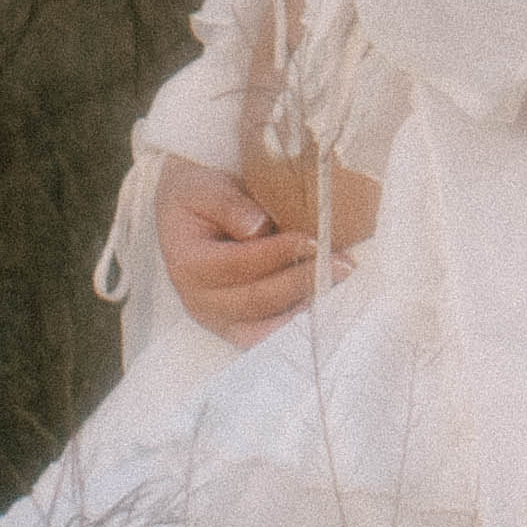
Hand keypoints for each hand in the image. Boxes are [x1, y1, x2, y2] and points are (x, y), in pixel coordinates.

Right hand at [152, 157, 321, 342]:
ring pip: (264, 328)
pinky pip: (268, 338)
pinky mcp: (236, 330)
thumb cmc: (199, 198)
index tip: (313, 240)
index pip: (238, 264)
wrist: (189, 214)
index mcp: (186, 264)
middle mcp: (198, 300)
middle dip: (302, 281)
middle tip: (340, 264)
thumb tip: (256, 228)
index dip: (278, 254)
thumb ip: (228, 205)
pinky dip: (296, 325)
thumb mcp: (205, 188)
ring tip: (337, 284)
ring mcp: (217, 321)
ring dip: (305, 307)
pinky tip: (321, 303)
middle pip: (256, 299)